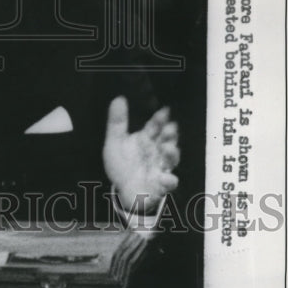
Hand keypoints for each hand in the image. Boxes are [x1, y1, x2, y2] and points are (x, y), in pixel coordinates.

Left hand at [102, 96, 179, 212]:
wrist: (122, 189)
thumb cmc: (123, 163)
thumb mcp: (115, 141)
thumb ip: (117, 122)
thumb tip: (119, 98)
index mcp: (146, 139)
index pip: (155, 126)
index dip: (160, 119)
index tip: (164, 112)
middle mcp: (156, 151)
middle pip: (167, 140)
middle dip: (170, 134)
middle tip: (170, 128)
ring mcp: (160, 167)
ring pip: (171, 159)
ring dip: (172, 153)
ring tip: (167, 148)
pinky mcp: (160, 184)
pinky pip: (169, 183)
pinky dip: (169, 180)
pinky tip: (166, 177)